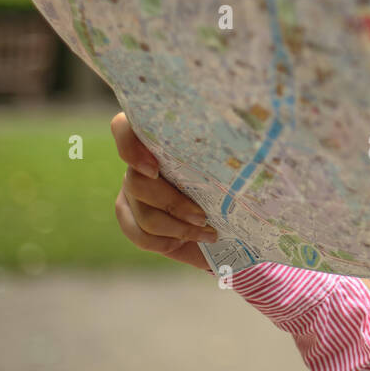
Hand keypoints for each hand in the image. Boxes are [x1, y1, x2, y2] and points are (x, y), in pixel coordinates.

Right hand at [110, 112, 218, 271]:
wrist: (225, 223)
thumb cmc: (230, 187)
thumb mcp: (231, 168)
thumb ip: (226, 155)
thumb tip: (246, 149)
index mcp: (159, 141)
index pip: (123, 128)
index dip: (129, 146)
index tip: (154, 169)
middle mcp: (139, 164)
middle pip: (137, 183)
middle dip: (173, 204)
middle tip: (202, 217)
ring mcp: (131, 192)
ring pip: (143, 213)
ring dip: (177, 228)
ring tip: (206, 232)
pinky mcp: (130, 219)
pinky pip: (139, 235)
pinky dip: (164, 241)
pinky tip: (183, 241)